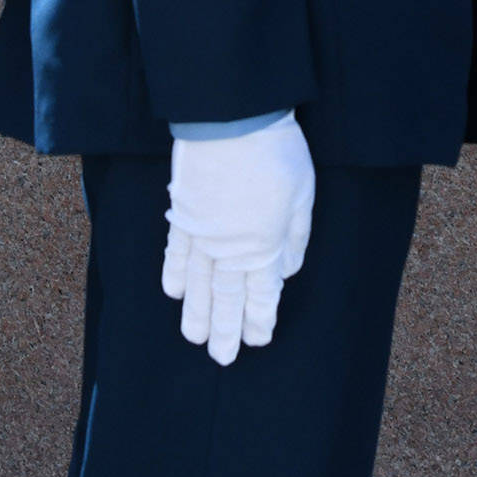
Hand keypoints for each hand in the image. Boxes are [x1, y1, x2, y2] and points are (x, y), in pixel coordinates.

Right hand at [159, 116, 314, 365]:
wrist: (232, 119)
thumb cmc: (276, 154)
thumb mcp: (302, 196)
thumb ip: (294, 238)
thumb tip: (286, 270)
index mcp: (264, 246)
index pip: (261, 295)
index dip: (258, 320)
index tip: (257, 340)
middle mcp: (229, 248)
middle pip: (226, 298)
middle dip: (225, 330)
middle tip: (221, 358)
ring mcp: (201, 233)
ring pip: (198, 284)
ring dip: (197, 313)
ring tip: (194, 339)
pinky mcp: (182, 213)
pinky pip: (176, 253)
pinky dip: (174, 275)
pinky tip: (174, 293)